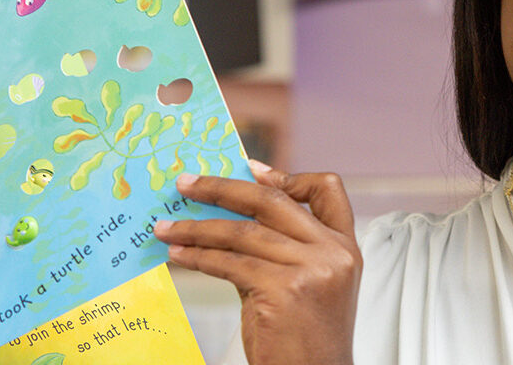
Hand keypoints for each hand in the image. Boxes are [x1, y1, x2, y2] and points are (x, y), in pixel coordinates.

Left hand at [154, 160, 360, 364]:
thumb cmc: (304, 342)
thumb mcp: (306, 287)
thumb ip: (280, 251)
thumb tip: (227, 219)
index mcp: (345, 248)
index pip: (327, 190)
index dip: (288, 175)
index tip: (250, 170)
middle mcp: (333, 254)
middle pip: (272, 201)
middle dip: (221, 188)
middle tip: (186, 184)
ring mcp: (311, 270)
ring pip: (242, 232)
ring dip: (196, 228)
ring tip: (167, 229)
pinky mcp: (283, 290)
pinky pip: (229, 263)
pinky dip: (198, 257)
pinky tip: (179, 255)